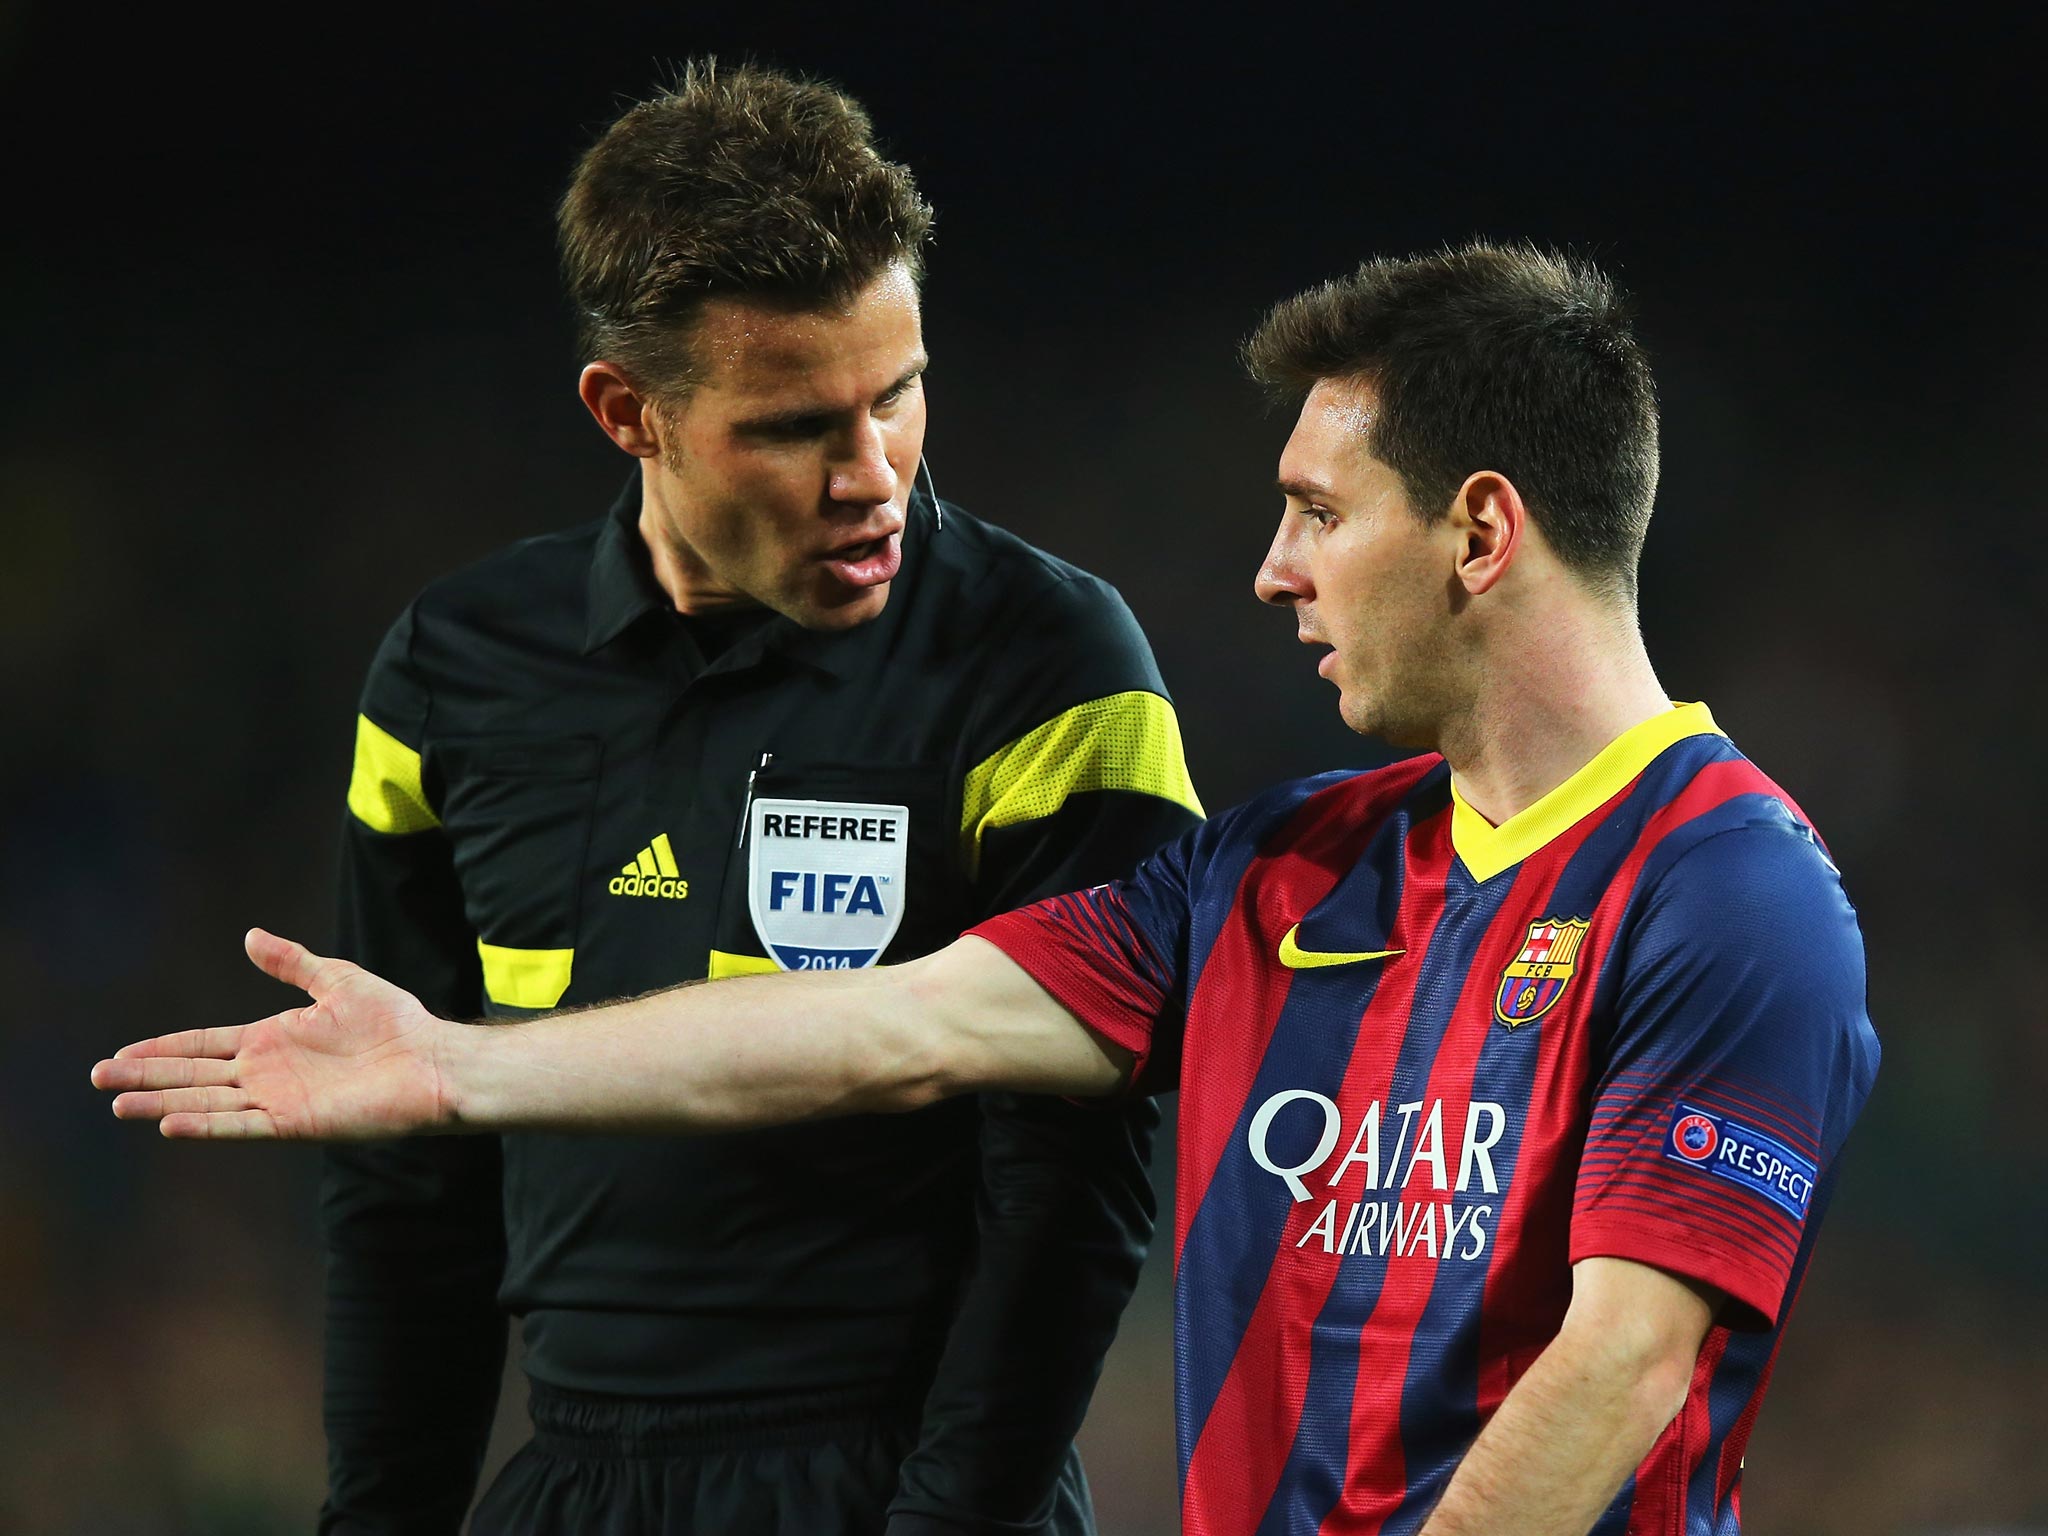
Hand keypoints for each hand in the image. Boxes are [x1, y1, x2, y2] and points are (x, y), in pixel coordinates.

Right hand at [90, 928, 457, 1139]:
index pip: (203, 1044)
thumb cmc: (395, 1021)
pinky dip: (207, 1125)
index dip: (163, 1049)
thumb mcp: (337, 980)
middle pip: (193, 1074)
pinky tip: (171, 1122)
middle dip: (146, 1076)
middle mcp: (266, 1072)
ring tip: (119, 1105)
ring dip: (162, 1103)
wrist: (432, 1060)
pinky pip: (242, 1125)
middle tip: (99, 1078)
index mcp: (272, 1039)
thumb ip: (293, 963)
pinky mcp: (296, 1123)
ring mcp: (278, 1099)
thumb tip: (251, 935)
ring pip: (206, 1102)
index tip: (121, 1054)